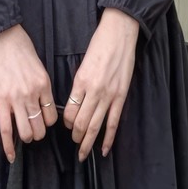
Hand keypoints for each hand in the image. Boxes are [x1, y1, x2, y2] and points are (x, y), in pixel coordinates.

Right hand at [0, 25, 58, 161]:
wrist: (1, 39)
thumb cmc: (21, 50)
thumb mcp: (40, 68)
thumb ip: (42, 88)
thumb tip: (44, 105)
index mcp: (44, 86)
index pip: (52, 116)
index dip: (49, 121)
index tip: (44, 119)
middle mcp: (32, 95)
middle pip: (40, 127)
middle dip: (38, 132)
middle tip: (34, 129)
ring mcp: (15, 100)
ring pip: (25, 132)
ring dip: (26, 137)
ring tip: (24, 134)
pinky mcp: (0, 101)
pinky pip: (5, 130)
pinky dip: (8, 146)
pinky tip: (11, 156)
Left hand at [64, 8, 139, 160]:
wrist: (120, 35)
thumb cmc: (100, 46)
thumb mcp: (83, 65)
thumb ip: (79, 85)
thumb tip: (76, 103)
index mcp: (81, 82)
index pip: (69, 111)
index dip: (65, 122)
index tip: (66, 125)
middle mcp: (94, 91)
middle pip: (80, 122)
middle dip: (75, 136)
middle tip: (73, 144)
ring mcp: (109, 95)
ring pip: (95, 126)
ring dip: (87, 141)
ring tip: (83, 153)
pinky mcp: (121, 96)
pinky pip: (113, 122)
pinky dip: (108, 138)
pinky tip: (104, 149)